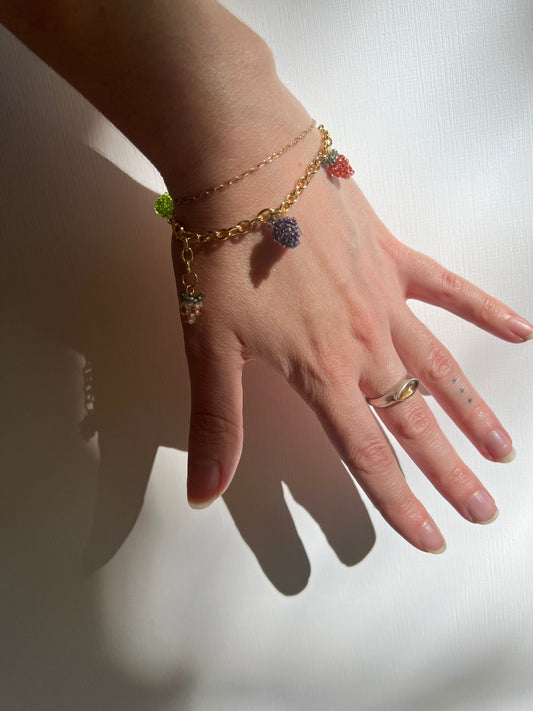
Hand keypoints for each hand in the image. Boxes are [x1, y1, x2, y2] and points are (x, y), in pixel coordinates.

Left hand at [179, 142, 531, 553]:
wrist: (242, 169)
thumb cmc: (221, 257)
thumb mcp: (209, 346)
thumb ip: (217, 423)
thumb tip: (205, 496)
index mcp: (321, 373)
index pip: (367, 455)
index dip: (398, 503)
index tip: (431, 537)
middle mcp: (364, 346)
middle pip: (414, 422)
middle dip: (449, 472)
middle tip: (484, 508)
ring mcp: (385, 299)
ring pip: (439, 368)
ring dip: (472, 412)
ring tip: (503, 450)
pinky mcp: (393, 256)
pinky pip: (448, 289)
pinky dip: (484, 311)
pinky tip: (520, 332)